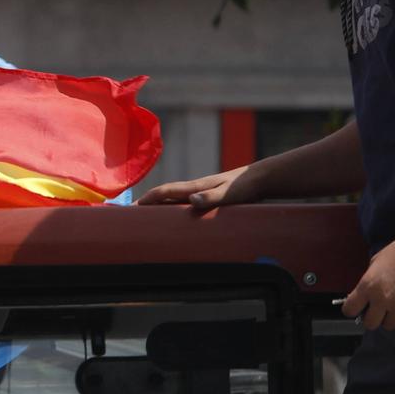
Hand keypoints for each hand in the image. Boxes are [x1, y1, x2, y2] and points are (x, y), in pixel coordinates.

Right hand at [138, 166, 261, 211]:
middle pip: (166, 194)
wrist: (262, 178)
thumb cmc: (246, 186)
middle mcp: (196, 188)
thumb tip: (191, 200)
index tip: (133, 208)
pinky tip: (178, 214)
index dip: (148, 199)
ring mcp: (203, 191)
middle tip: (134, 213)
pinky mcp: (211, 195)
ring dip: (160, 204)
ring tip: (150, 215)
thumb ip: (211, 197)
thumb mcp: (228, 194)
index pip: (165, 191)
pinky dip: (175, 207)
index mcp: (196, 187)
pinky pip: (186, 202)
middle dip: (149, 202)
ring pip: (175, 198)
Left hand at [342, 234, 394, 330]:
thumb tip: (363, 298)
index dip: (352, 309)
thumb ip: (367, 284)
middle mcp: (382, 299)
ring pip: (389, 326)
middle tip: (375, 310)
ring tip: (391, 307)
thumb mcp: (373, 265)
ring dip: (388, 318)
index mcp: (367, 286)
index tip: (356, 307)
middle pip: (370, 324)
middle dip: (371, 318)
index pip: (350, 310)